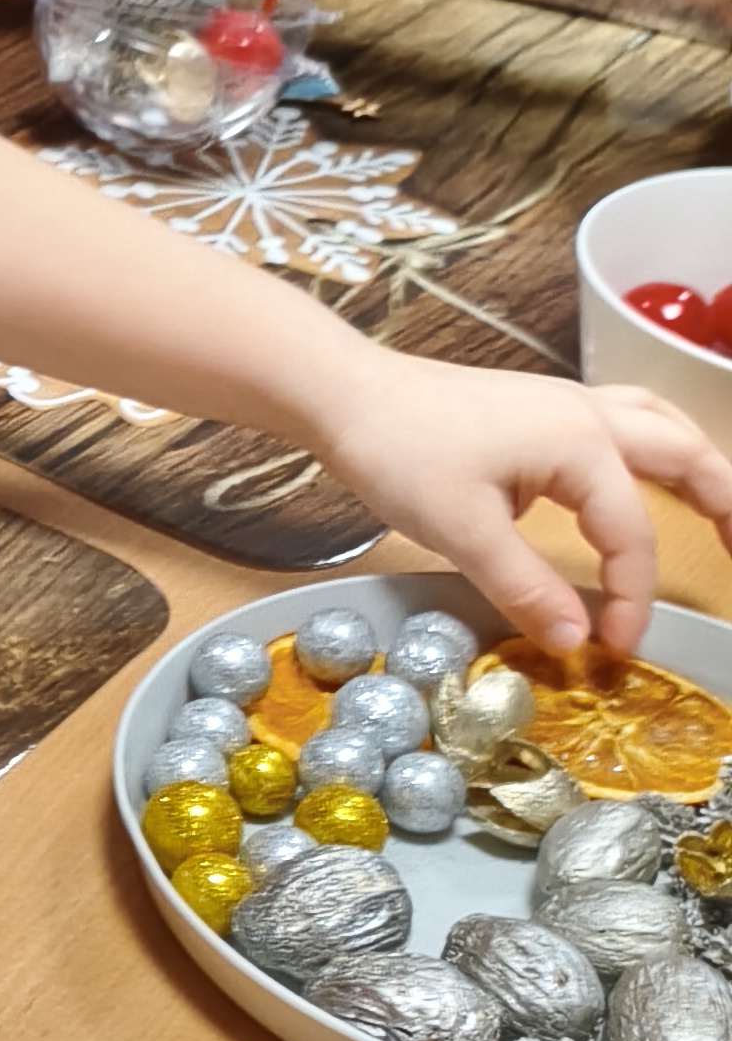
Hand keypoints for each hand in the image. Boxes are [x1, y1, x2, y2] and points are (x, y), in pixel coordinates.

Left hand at [316, 355, 731, 656]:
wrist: (346, 393)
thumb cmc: (399, 451)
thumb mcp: (461, 530)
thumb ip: (526, 587)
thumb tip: (576, 641)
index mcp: (582, 445)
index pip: (631, 536)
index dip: (632, 598)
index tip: (616, 647)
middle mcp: (589, 415)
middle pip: (686, 455)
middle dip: (726, 504)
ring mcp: (566, 403)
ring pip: (660, 427)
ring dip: (698, 466)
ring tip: (720, 509)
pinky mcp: (541, 406)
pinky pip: (624, 421)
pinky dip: (653, 446)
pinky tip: (638, 474)